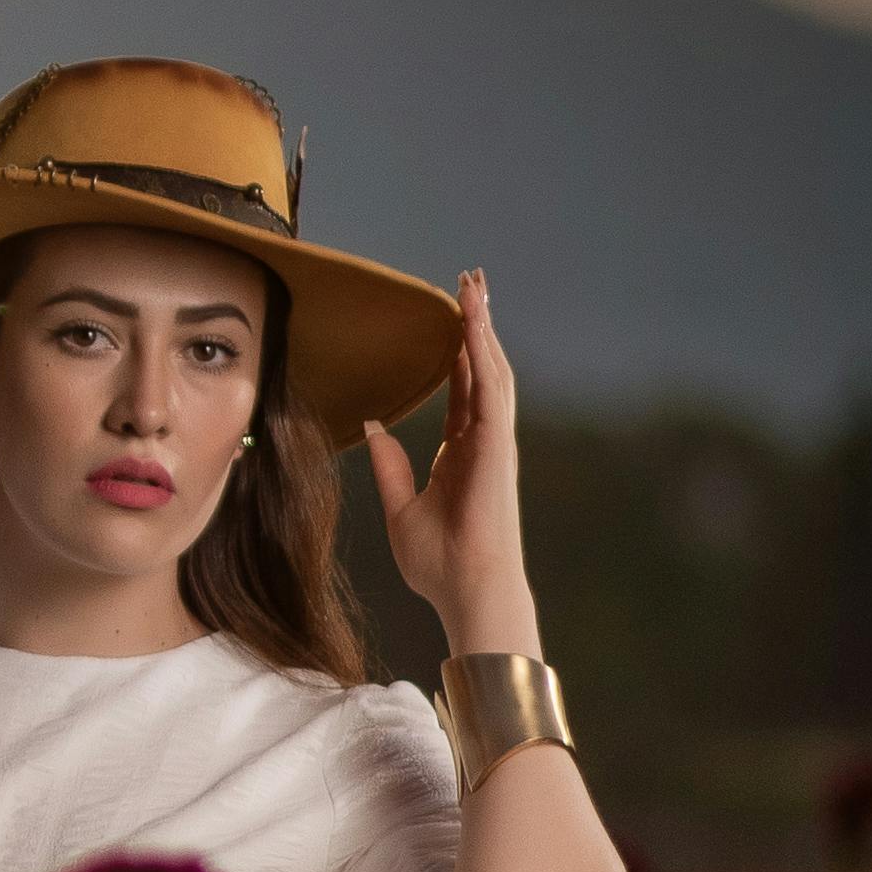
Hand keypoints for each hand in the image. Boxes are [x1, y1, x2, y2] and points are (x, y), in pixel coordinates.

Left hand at [354, 267, 527, 644]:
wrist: (465, 588)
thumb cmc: (438, 562)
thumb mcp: (400, 506)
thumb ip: (390, 465)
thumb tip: (372, 426)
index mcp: (461, 453)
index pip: (460, 389)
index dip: (456, 352)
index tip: (450, 319)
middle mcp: (482, 440)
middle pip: (481, 368)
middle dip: (476, 325)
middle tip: (469, 282)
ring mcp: (494, 440)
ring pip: (491, 368)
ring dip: (482, 326)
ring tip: (474, 285)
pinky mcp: (499, 443)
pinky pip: (491, 386)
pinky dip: (482, 350)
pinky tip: (473, 320)